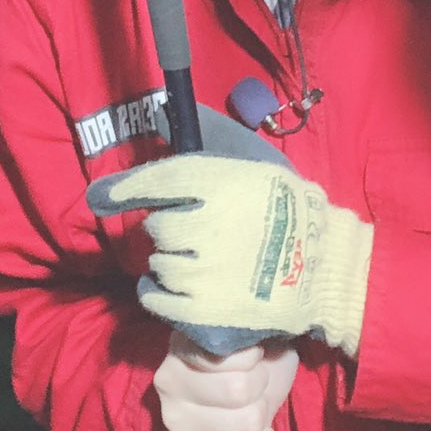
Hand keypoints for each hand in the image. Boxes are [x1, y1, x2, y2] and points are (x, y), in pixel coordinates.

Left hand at [88, 153, 372, 355]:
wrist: (326, 267)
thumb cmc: (289, 210)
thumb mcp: (254, 166)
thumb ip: (210, 146)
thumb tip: (159, 118)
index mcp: (222, 184)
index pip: (159, 182)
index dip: (128, 188)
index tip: (105, 196)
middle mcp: (208, 226)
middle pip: (157, 227)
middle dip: (169, 229)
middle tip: (192, 233)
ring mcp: (205, 272)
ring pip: (158, 264)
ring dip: (170, 262)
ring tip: (197, 261)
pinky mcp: (205, 311)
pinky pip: (157, 300)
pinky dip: (157, 294)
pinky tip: (173, 287)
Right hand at [153, 335, 298, 430]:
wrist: (246, 393)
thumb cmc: (252, 359)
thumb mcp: (252, 333)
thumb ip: (250, 330)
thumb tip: (253, 341)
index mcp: (182, 344)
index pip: (225, 354)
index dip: (253, 357)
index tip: (253, 356)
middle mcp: (168, 381)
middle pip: (239, 390)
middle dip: (261, 386)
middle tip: (256, 383)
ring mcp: (173, 420)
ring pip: (247, 422)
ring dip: (262, 413)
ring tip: (253, 405)